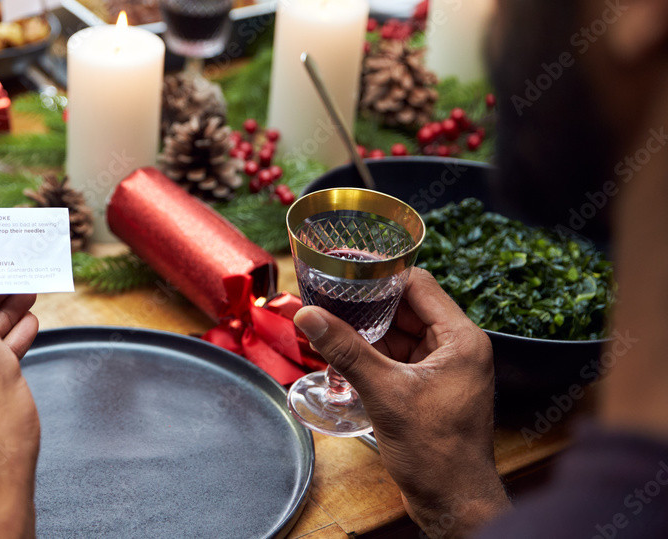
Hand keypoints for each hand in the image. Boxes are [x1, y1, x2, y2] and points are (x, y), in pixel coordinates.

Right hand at [294, 268, 509, 538]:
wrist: (451, 502)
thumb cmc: (436, 453)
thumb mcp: (385, 393)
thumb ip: (346, 350)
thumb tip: (310, 317)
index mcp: (461, 339)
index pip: (419, 286)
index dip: (382, 275)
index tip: (346, 271)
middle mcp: (456, 348)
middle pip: (406, 307)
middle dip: (367, 305)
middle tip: (329, 297)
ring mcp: (443, 368)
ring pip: (398, 333)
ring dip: (366, 331)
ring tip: (329, 324)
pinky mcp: (429, 387)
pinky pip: (397, 357)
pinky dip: (372, 354)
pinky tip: (343, 355)